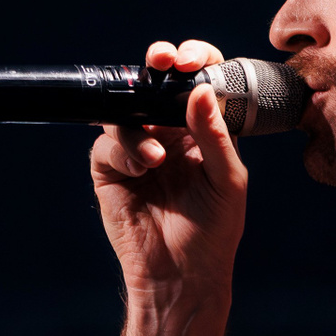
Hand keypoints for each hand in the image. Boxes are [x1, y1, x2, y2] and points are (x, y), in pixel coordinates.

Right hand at [91, 40, 247, 335]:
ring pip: (127, 111)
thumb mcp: (228, 180)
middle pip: (156, 84)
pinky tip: (142, 168)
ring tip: (156, 157)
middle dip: (157, 64)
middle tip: (162, 59)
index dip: (194, 60)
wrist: (181, 276)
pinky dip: (123, 150)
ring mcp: (136, 148)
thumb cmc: (213, 232)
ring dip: (140, 123)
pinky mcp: (110, 169)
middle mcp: (168, 132)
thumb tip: (200, 89)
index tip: (191, 59)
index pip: (197, 81)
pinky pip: (107, 144)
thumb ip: (215, 134)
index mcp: (202, 130)